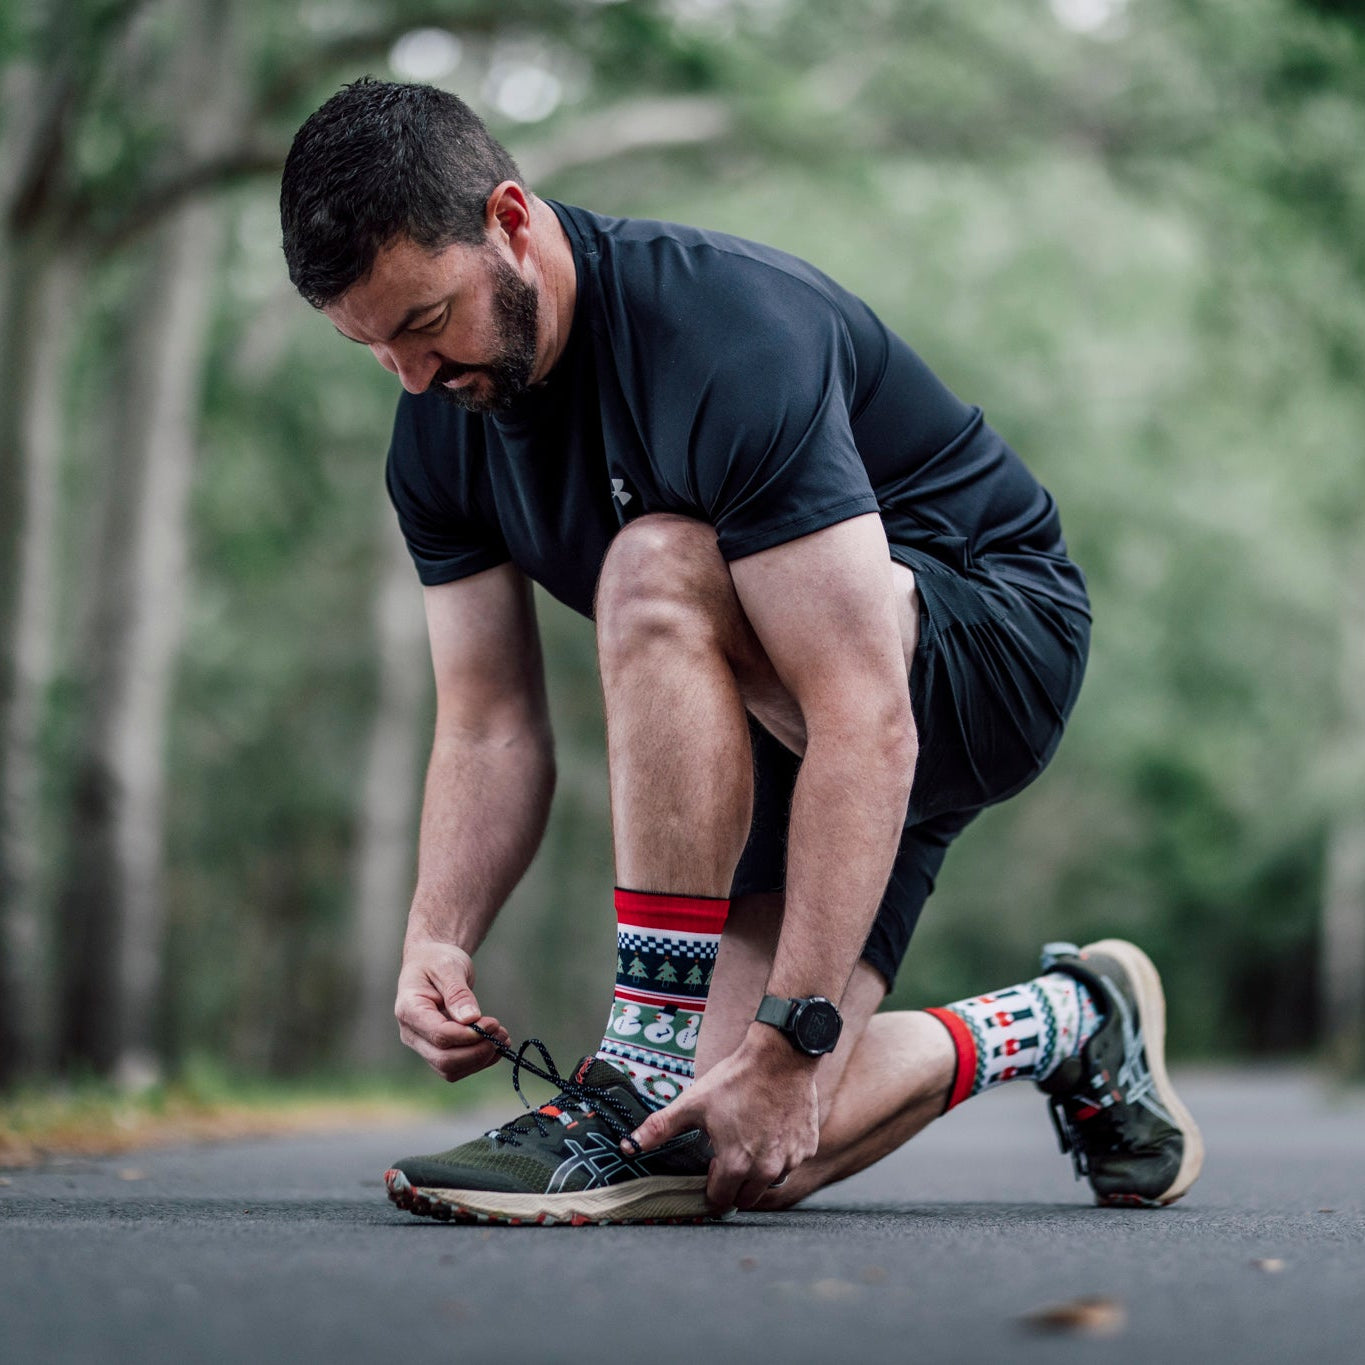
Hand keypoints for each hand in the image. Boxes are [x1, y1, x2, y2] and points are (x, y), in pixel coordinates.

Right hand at [394, 939, 509, 1081]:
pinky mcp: (435, 1050)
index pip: (439, 1034)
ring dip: (480, 1059)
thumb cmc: (437, 961)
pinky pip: (456, 1067)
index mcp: (409, 1010)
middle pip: (444, 1059)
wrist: (430, 963)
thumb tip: (471, 1019)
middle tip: (501, 1033)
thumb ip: (457, 992)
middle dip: (477, 1051)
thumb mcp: (448, 967)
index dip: (469, 1035)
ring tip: (503, 1038)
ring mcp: (422, 1044)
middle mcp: (411, 1033)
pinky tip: (496, 1046)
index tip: (493, 1023)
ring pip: (450, 1069)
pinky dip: (478, 1061)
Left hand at [625, 1027, 819, 1211]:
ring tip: (750, 1138)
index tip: (710, 1167)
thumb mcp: (693, 1102)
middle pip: (747, 1197)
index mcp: (735, 1165)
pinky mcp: (807, 1147)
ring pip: (771, 1181)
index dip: (712, 1186)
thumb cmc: (736, 1079)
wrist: (781, 1055)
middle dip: (735, 1183)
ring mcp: (790, 1159)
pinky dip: (780, 1152)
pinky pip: (791, 1161)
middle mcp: (766, 1170)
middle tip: (728, 1154)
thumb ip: (660, 1128)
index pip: (721, 1200)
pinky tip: (771, 1128)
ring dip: (759, 1170)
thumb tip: (628, 1147)